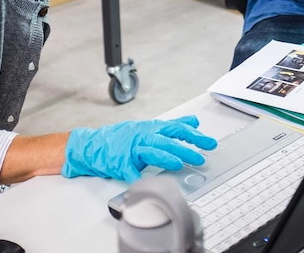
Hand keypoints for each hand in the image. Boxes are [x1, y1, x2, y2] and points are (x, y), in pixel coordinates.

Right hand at [61, 115, 217, 182]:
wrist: (94, 145)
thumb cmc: (123, 138)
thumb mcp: (149, 128)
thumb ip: (171, 127)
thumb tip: (194, 122)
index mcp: (152, 128)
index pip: (177, 129)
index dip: (194, 135)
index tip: (209, 142)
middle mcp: (143, 135)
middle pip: (167, 140)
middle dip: (185, 148)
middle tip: (200, 157)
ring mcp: (130, 148)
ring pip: (150, 151)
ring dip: (165, 157)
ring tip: (179, 164)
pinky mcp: (119, 161)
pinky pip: (128, 169)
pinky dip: (135, 176)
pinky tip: (143, 182)